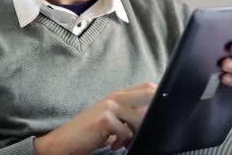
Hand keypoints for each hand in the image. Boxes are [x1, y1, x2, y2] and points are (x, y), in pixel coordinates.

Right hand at [33, 82, 155, 154]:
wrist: (64, 140)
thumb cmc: (88, 131)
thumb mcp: (110, 119)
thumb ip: (129, 115)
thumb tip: (152, 119)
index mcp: (117, 95)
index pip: (147, 87)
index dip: (160, 95)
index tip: (167, 109)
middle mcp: (114, 97)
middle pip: (149, 93)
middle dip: (156, 110)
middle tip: (151, 126)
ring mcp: (109, 106)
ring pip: (140, 118)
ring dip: (135, 134)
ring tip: (122, 141)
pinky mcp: (105, 119)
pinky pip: (127, 133)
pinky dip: (122, 143)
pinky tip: (112, 144)